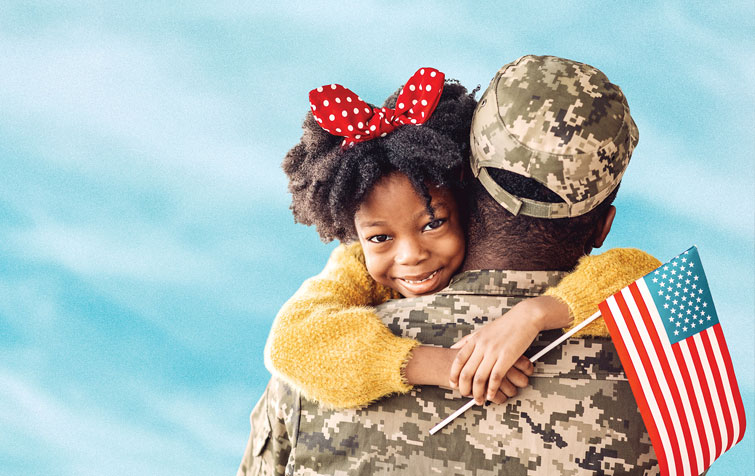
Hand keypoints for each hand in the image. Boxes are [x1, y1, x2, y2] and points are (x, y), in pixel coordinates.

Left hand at [448, 296, 569, 403]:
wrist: (525, 317)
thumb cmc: (505, 325)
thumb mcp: (482, 330)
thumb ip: (468, 340)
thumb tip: (454, 347)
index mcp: (475, 339)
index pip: (458, 360)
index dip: (454, 374)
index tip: (453, 384)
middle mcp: (482, 346)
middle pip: (467, 372)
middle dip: (464, 387)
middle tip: (465, 395)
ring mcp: (494, 352)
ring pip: (480, 378)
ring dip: (477, 392)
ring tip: (478, 400)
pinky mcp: (507, 357)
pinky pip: (496, 377)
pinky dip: (492, 389)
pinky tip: (491, 395)